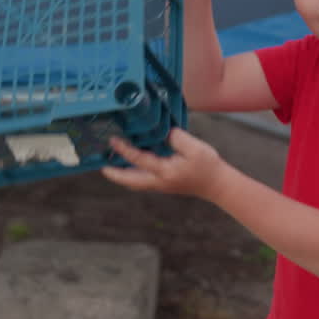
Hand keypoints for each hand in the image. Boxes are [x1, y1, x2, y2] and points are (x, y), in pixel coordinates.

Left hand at [101, 128, 224, 198]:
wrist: (217, 185)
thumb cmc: (208, 166)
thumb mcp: (195, 148)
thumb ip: (177, 138)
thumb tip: (164, 133)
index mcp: (165, 171)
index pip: (139, 159)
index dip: (124, 150)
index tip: (112, 140)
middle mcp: (159, 181)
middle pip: (130, 180)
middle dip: (114, 174)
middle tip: (101, 166)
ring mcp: (161, 185)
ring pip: (135, 182)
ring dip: (122, 175)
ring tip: (111, 166)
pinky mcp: (164, 185)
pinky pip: (142, 181)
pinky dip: (132, 174)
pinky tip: (131, 166)